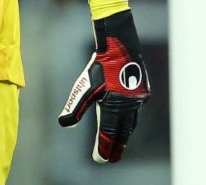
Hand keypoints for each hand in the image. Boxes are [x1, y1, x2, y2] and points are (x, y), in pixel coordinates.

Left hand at [58, 9, 149, 162]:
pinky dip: (130, 120)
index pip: (109, 135)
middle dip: (116, 147)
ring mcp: (138, 100)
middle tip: (111, 159)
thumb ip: (75, 107)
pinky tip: (126, 120)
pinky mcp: (142, 91)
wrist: (120, 45)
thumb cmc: (100, 66)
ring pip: (131, 123)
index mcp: (116, 109)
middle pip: (122, 133)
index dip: (105, 149)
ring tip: (119, 143)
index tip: (101, 160)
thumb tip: (63, 123)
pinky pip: (136, 112)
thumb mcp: (85, 87)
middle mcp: (130, 107)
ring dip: (124, 135)